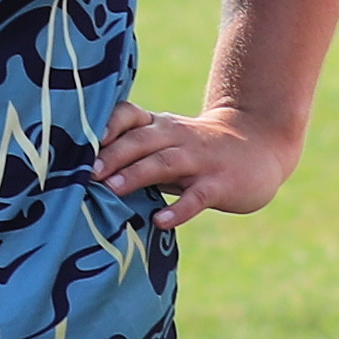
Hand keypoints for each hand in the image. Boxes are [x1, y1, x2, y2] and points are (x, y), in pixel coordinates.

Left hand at [93, 99, 294, 228]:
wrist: (260, 146)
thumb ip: (132, 155)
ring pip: (165, 162)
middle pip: (141, 140)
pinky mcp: (220, 183)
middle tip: (86, 172)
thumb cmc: (198, 151)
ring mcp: (200, 160)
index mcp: (160, 127)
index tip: (79, 142)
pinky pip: (197, 196)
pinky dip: (179, 209)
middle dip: (113, 155)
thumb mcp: (167, 144)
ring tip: (113, 189)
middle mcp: (178, 138)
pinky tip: (161, 221)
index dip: (106, 126)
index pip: (130, 116)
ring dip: (137, 174)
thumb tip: (81, 176)